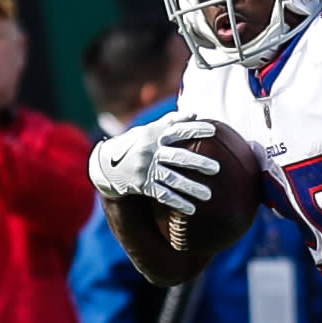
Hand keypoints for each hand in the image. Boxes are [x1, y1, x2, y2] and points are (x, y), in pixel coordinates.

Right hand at [87, 114, 221, 214]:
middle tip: (217, 169)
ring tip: (208, 195)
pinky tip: (191, 209)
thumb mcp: (147, 130)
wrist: (105, 165)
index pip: (178, 130)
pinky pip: (162, 195)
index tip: (214, 130)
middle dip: (198, 162)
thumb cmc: (134, 144)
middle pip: (178, 157)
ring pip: (172, 179)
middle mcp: (149, 151)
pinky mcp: (141, 185)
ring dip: (191, 188)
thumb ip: (170, 123)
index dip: (195, 129)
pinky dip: (177, 202)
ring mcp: (145, 169)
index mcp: (153, 135)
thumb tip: (195, 113)